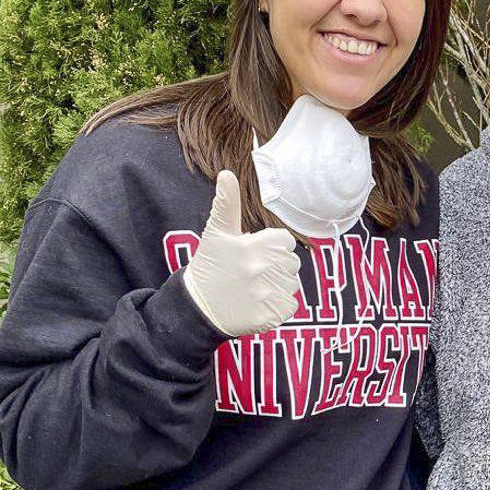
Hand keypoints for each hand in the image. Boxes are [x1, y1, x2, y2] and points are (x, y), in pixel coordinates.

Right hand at [183, 170, 300, 337]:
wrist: (198, 308)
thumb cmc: (211, 266)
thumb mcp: (217, 233)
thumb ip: (227, 203)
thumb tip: (227, 174)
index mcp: (259, 245)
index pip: (285, 241)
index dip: (269, 247)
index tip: (251, 254)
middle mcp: (268, 269)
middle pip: (291, 263)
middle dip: (274, 266)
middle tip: (248, 272)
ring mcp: (271, 294)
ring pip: (291, 284)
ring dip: (276, 286)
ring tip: (251, 289)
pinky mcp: (273, 315)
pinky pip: (289, 305)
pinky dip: (277, 306)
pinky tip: (256, 304)